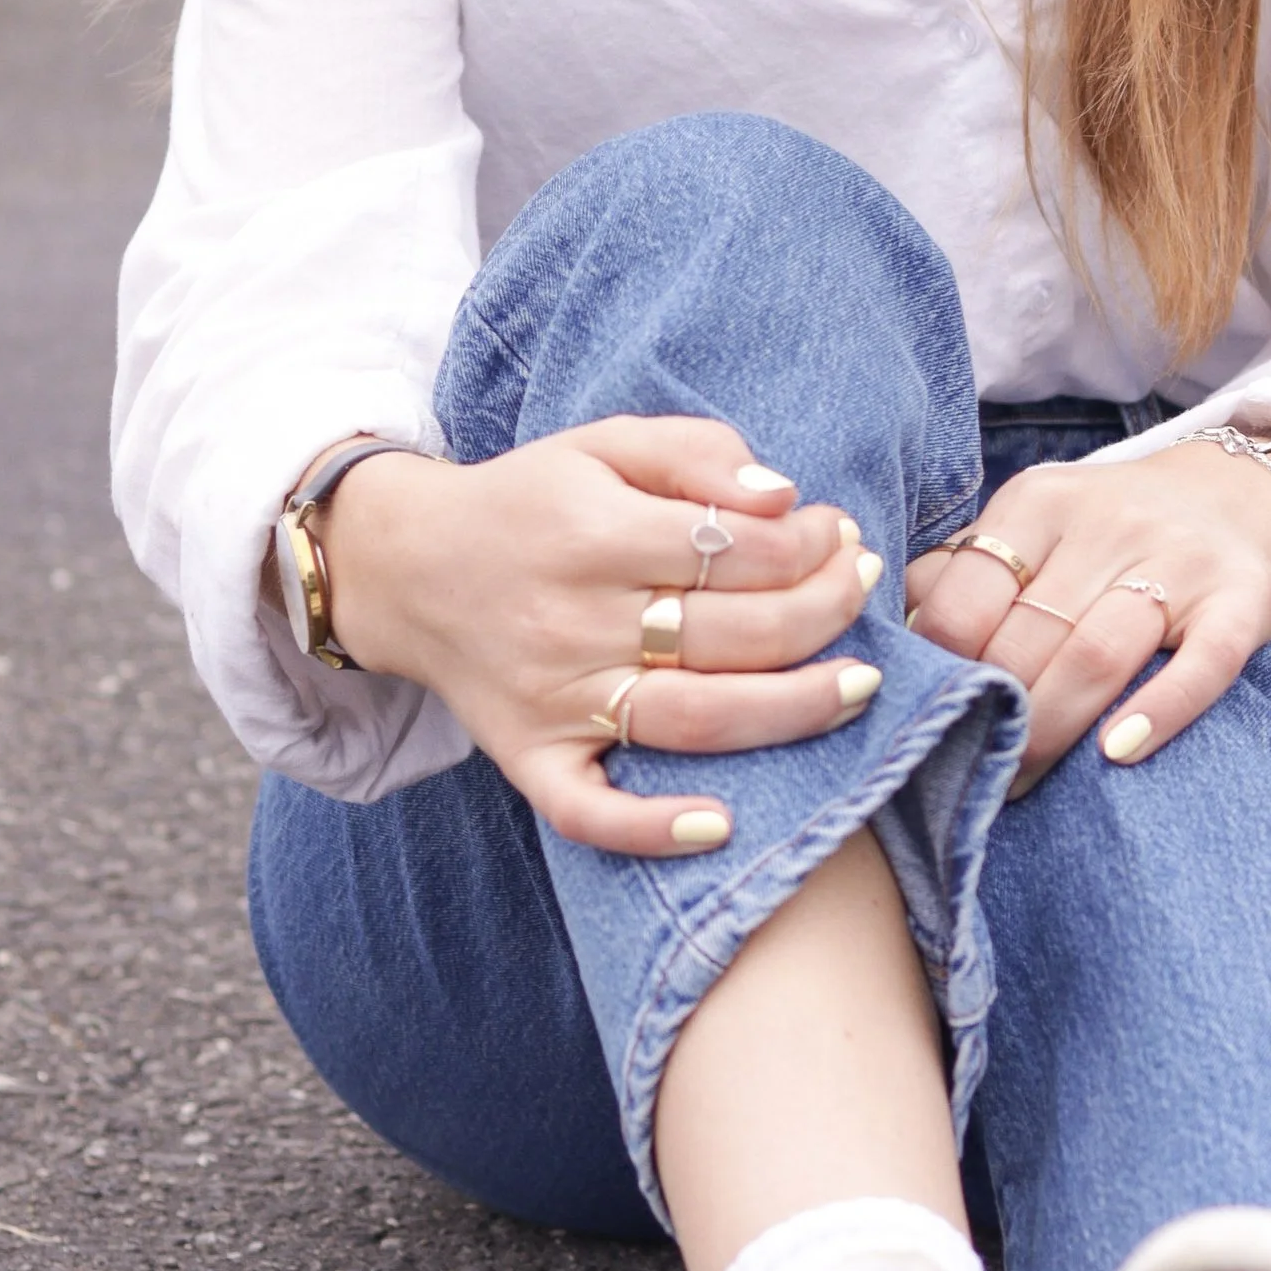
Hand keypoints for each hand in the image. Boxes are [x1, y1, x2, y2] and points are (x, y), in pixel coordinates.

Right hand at [313, 422, 882, 855]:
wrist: (408, 565)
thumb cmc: (531, 501)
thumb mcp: (605, 442)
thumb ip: (697, 451)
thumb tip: (783, 496)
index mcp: (592, 534)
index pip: (735, 547)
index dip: (809, 543)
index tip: (837, 534)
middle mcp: (573, 621)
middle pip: (732, 633)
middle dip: (823, 610)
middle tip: (863, 588)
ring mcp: (553, 699)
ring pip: (692, 720)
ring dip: (792, 710)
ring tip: (860, 684)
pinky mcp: (529, 756)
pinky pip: (587, 812)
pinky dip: (651, 828)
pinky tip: (721, 824)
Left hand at [903, 439, 1270, 789]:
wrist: (1236, 498)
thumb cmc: (1105, 535)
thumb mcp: (1031, 527)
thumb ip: (962, 574)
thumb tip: (894, 643)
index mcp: (1039, 501)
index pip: (966, 595)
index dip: (943, 669)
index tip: (934, 718)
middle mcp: (1109, 521)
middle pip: (1028, 635)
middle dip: (995, 716)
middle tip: (975, 775)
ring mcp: (1180, 559)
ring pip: (1098, 652)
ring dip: (1052, 728)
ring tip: (1025, 782)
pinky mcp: (1241, 600)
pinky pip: (1201, 664)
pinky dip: (1159, 710)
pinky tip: (1118, 753)